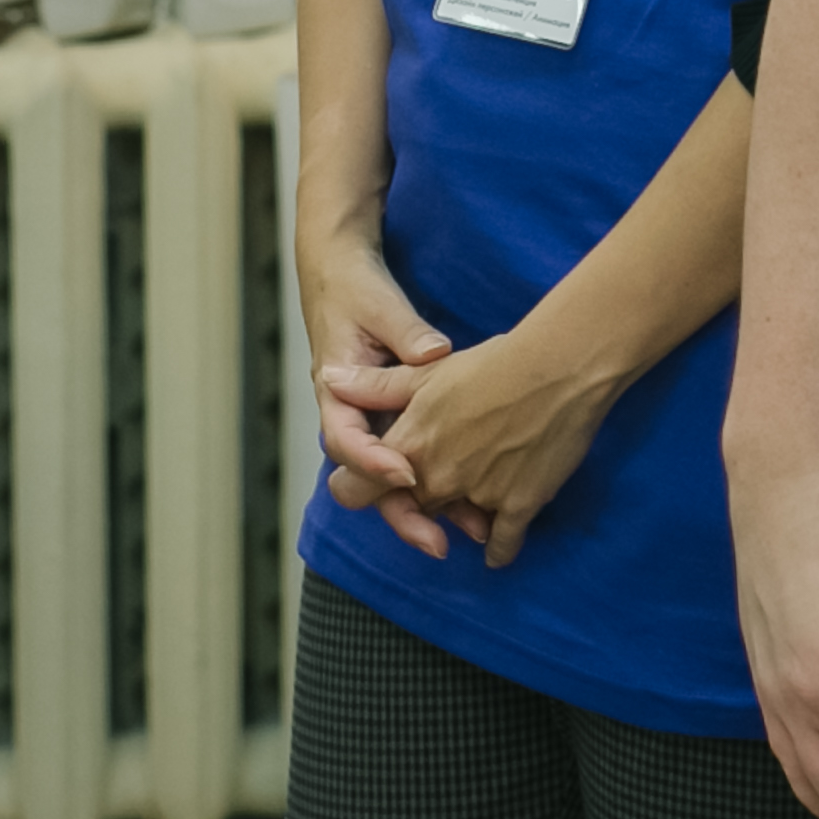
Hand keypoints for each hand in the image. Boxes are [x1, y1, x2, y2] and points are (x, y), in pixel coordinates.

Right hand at [298, 218, 458, 559]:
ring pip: (396, 480)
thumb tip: (433, 355)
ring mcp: (376, 426)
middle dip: (403, 512)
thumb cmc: (355, 291)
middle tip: (437, 540)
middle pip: (369, 482)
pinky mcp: (399, 424)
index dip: (373, 464)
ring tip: (476, 529)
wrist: (340, 279)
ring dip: (430, 507)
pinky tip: (483, 503)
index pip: (345, 442)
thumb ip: (405, 333)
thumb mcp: (378, 306)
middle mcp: (353, 419)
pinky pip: (417, 462)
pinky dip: (444, 484)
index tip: (407, 475)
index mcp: (335, 395)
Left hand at [379, 322, 628, 567]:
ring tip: (469, 501)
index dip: (356, 487)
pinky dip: (498, 548)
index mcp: (409, 446)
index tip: (369, 482)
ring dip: (461, 515)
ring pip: (457, 522)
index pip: (355, 491)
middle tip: (432, 478)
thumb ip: (375, 387)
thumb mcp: (426, 374)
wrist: (560, 369)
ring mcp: (479, 496)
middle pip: (410, 507)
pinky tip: (495, 548)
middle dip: (416, 497)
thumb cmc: (493, 363)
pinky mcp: (519, 507)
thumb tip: (331, 380)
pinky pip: (501, 544)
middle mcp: (438, 479)